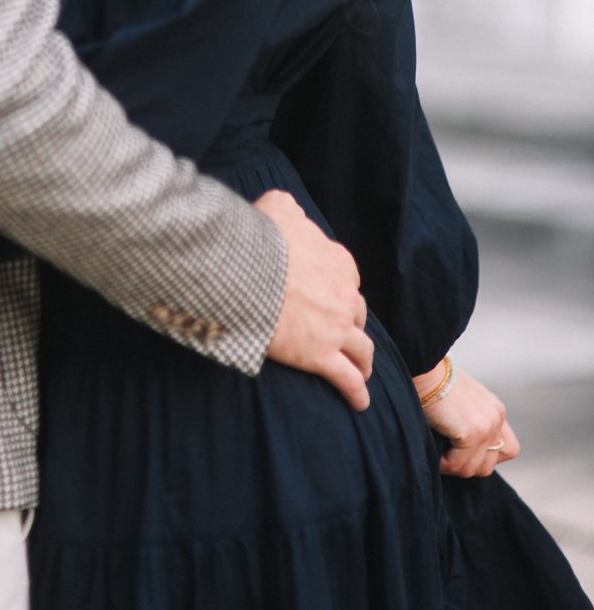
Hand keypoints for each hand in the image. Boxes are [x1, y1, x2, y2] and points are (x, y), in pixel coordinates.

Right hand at [256, 189, 373, 410]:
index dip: (338, 290)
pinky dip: (357, 393)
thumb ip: (290, 207)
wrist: (246, 272)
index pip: (348, 279)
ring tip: (361, 370)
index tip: (328, 298)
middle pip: (357, 315)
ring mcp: (337, 327)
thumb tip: (290, 207)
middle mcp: (345, 295)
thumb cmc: (259, 239)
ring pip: (362, 350)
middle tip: (340, 334)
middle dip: (351, 324)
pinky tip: (360, 403)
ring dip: (363, 360)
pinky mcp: (322, 356)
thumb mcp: (277, 207)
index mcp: (339, 261)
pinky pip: (348, 380)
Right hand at [413, 361, 520, 476]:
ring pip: (473, 468)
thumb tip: (460, 448)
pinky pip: (458, 464)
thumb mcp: (461, 400)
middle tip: (447, 455)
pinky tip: (434, 451)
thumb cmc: (433, 381)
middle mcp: (496, 418)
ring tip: (438, 453)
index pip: (507, 450)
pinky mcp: (473, 433)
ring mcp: (487, 427)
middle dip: (466, 464)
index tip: (463, 452)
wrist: (424, 367)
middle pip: (489, 464)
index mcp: (495, 410)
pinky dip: (444, 464)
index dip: (485, 456)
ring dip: (453, 466)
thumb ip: (470, 420)